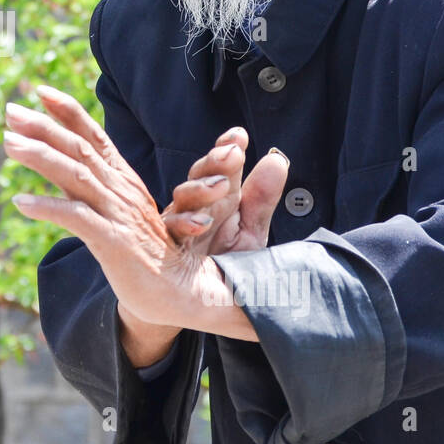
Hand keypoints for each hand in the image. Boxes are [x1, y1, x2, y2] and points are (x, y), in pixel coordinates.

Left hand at [3, 85, 200, 328]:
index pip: (94, 135)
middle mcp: (121, 189)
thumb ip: (86, 184)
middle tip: (10, 112)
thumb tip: (51, 161)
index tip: (39, 91)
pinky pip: (77, 219)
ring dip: (41, 157)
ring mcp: (119, 214)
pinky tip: (20, 201)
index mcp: (123, 178)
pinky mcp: (115, 242)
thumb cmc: (142, 249)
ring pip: (76, 175)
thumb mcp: (115, 209)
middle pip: (80, 148)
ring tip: (9, 143)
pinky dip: (47, 207)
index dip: (68, 111)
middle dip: (44, 127)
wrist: (178, 290)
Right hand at [159, 127, 289, 257]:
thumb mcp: (249, 234)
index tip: (239, 135)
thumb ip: (261, 200)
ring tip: (219, 186)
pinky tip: (200, 222)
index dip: (227, 148)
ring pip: (183, 199)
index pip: (221, 168)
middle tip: (232, 153)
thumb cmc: (223, 268)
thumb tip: (276, 160)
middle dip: (214, 162)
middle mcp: (196, 209)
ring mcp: (178, 228)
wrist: (198, 307)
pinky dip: (184, 225)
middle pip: (200, 177)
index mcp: (216, 201)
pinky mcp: (166, 250)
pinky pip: (170, 233)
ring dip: (200, 189)